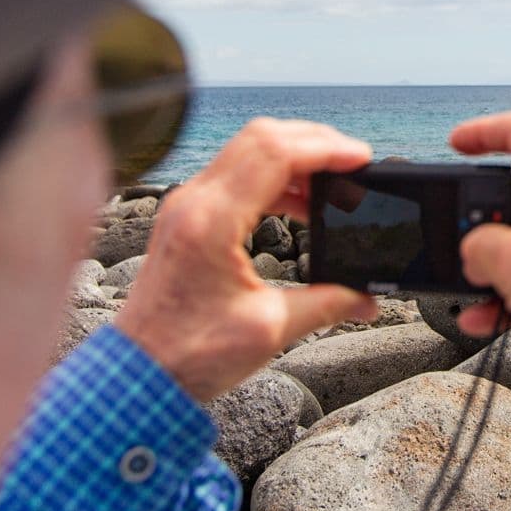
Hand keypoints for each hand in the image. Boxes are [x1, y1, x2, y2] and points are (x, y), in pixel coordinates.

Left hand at [113, 118, 377, 402]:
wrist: (141, 372)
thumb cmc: (191, 354)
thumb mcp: (269, 329)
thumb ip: (327, 306)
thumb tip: (369, 300)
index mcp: (212, 222)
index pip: (275, 154)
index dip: (325, 148)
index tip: (362, 157)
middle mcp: (194, 202)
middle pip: (261, 138)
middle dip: (314, 141)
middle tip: (353, 161)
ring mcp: (186, 204)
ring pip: (247, 149)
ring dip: (293, 156)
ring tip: (333, 183)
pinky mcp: (186, 215)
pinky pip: (235, 173)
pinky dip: (273, 176)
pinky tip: (301, 204)